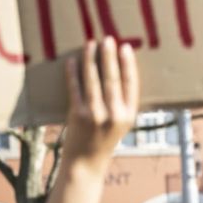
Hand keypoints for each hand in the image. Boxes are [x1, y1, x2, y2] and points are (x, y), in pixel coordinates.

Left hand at [63, 37, 138, 166]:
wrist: (86, 163)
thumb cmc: (104, 140)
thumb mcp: (121, 124)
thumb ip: (122, 103)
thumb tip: (118, 72)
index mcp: (129, 115)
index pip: (130, 84)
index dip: (128, 64)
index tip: (125, 48)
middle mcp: (114, 114)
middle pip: (112, 78)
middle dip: (109, 56)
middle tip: (107, 39)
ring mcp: (95, 114)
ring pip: (93, 80)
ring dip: (91, 59)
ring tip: (90, 44)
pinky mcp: (78, 115)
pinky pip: (75, 88)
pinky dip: (73, 73)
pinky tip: (71, 61)